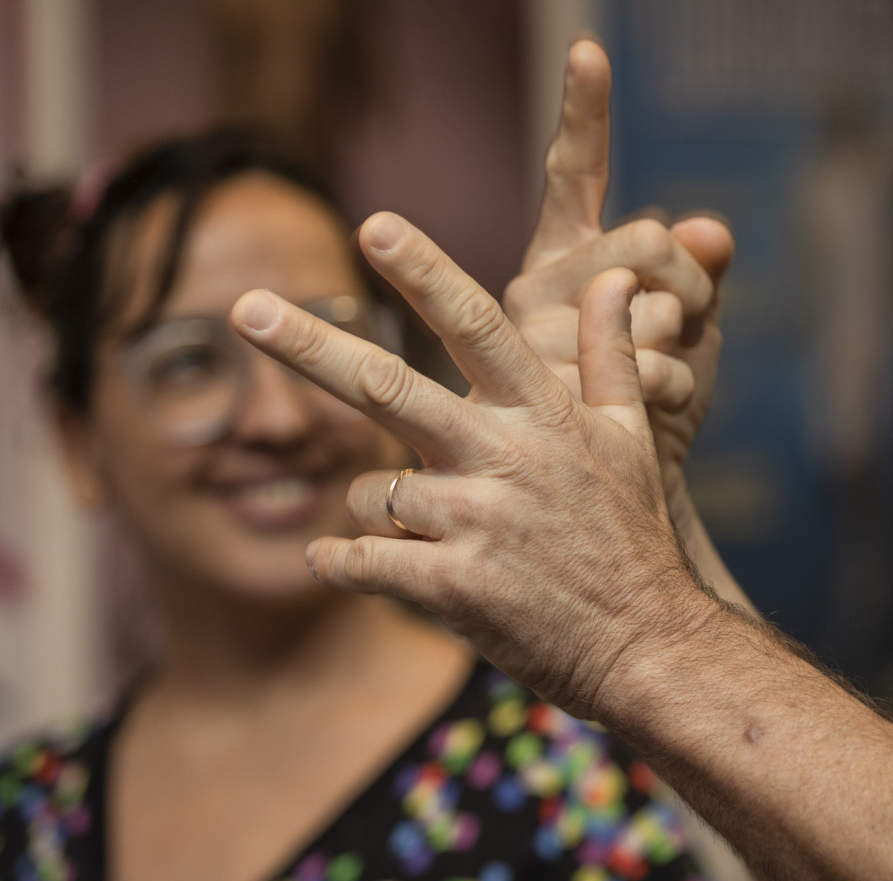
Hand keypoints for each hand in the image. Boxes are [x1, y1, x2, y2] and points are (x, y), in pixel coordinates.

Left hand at [231, 213, 720, 716]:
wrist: (648, 645)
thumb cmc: (633, 538)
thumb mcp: (632, 437)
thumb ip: (607, 353)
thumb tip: (614, 277)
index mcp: (541, 413)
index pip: (475, 324)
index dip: (423, 271)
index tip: (372, 224)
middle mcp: (502, 456)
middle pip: (387, 386)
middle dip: (309, 344)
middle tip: (244, 309)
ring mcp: (476, 521)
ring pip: (369, 491)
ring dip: (369, 507)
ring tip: (418, 530)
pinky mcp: (453, 585)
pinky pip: (360, 560)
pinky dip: (338, 560)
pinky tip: (335, 560)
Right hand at [504, 40, 734, 489]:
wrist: (609, 512)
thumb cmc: (643, 421)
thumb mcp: (685, 337)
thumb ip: (697, 273)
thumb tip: (712, 226)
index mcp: (560, 263)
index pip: (575, 176)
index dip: (584, 114)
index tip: (590, 49)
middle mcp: (537, 290)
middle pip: (647, 241)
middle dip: (691, 287)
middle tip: (684, 328)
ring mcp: (539, 341)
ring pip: (654, 307)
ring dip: (684, 352)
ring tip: (662, 390)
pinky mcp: (555, 395)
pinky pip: (651, 364)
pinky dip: (680, 389)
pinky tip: (659, 414)